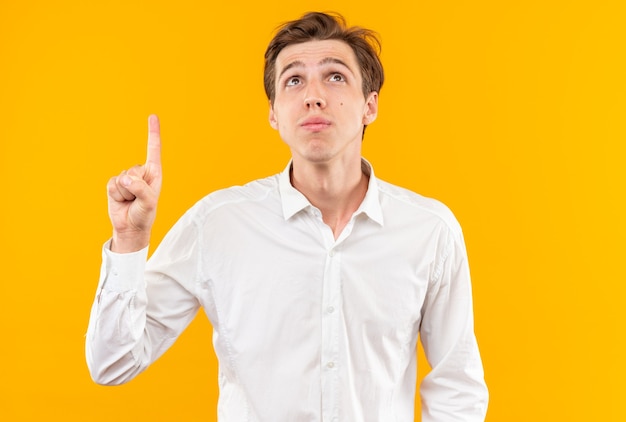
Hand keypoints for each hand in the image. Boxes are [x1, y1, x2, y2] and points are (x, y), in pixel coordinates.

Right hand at [107, 115, 161, 251]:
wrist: (130, 227)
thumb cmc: (145, 214)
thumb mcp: (149, 203)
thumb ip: (140, 189)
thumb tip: (125, 179)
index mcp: (154, 173)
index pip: (153, 149)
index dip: (153, 133)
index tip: (153, 116)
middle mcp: (140, 173)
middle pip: (133, 170)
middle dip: (135, 187)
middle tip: (138, 199)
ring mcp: (126, 178)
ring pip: (122, 178)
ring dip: (126, 193)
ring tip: (131, 201)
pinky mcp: (114, 184)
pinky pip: (112, 184)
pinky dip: (116, 195)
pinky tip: (122, 201)